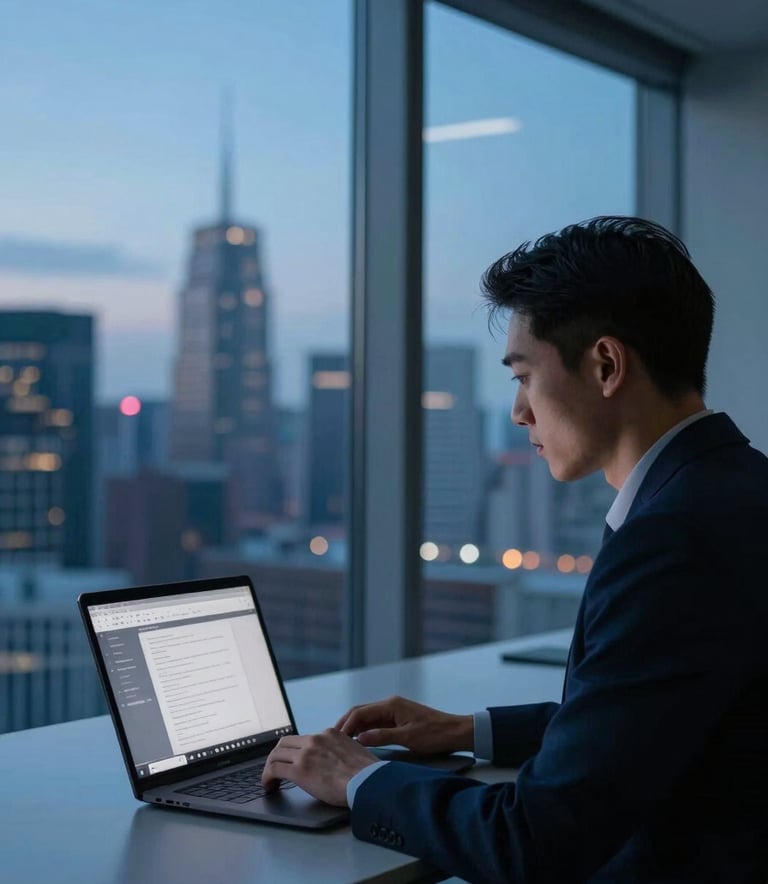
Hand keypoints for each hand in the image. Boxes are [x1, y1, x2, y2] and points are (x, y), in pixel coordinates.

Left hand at [261, 728, 377, 806]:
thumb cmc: (366, 773)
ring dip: (270, 767)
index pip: (304, 739)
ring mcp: (306, 753)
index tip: (293, 760)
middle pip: (285, 742)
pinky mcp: (299, 770)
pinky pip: (274, 769)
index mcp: (329, 734)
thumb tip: (334, 762)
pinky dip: (267, 777)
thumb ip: (339, 751)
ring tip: (270, 780)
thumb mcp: (353, 751)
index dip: (295, 751)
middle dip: (278, 755)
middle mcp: (315, 739)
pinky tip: (269, 786)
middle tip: (276, 768)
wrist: (367, 781)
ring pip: (276, 754)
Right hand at [335, 695, 473, 754]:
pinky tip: (360, 741)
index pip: (360, 712)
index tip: (335, 739)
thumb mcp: (408, 738)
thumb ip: (382, 737)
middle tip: (333, 740)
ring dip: (354, 728)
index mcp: (391, 705)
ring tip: (342, 743)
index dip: (345, 725)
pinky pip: (376, 723)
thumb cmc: (435, 734)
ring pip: (367, 717)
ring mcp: (394, 711)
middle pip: (360, 712)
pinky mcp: (398, 719)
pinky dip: (365, 730)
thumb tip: (359, 738)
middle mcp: (390, 705)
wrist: (456, 732)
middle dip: (345, 724)